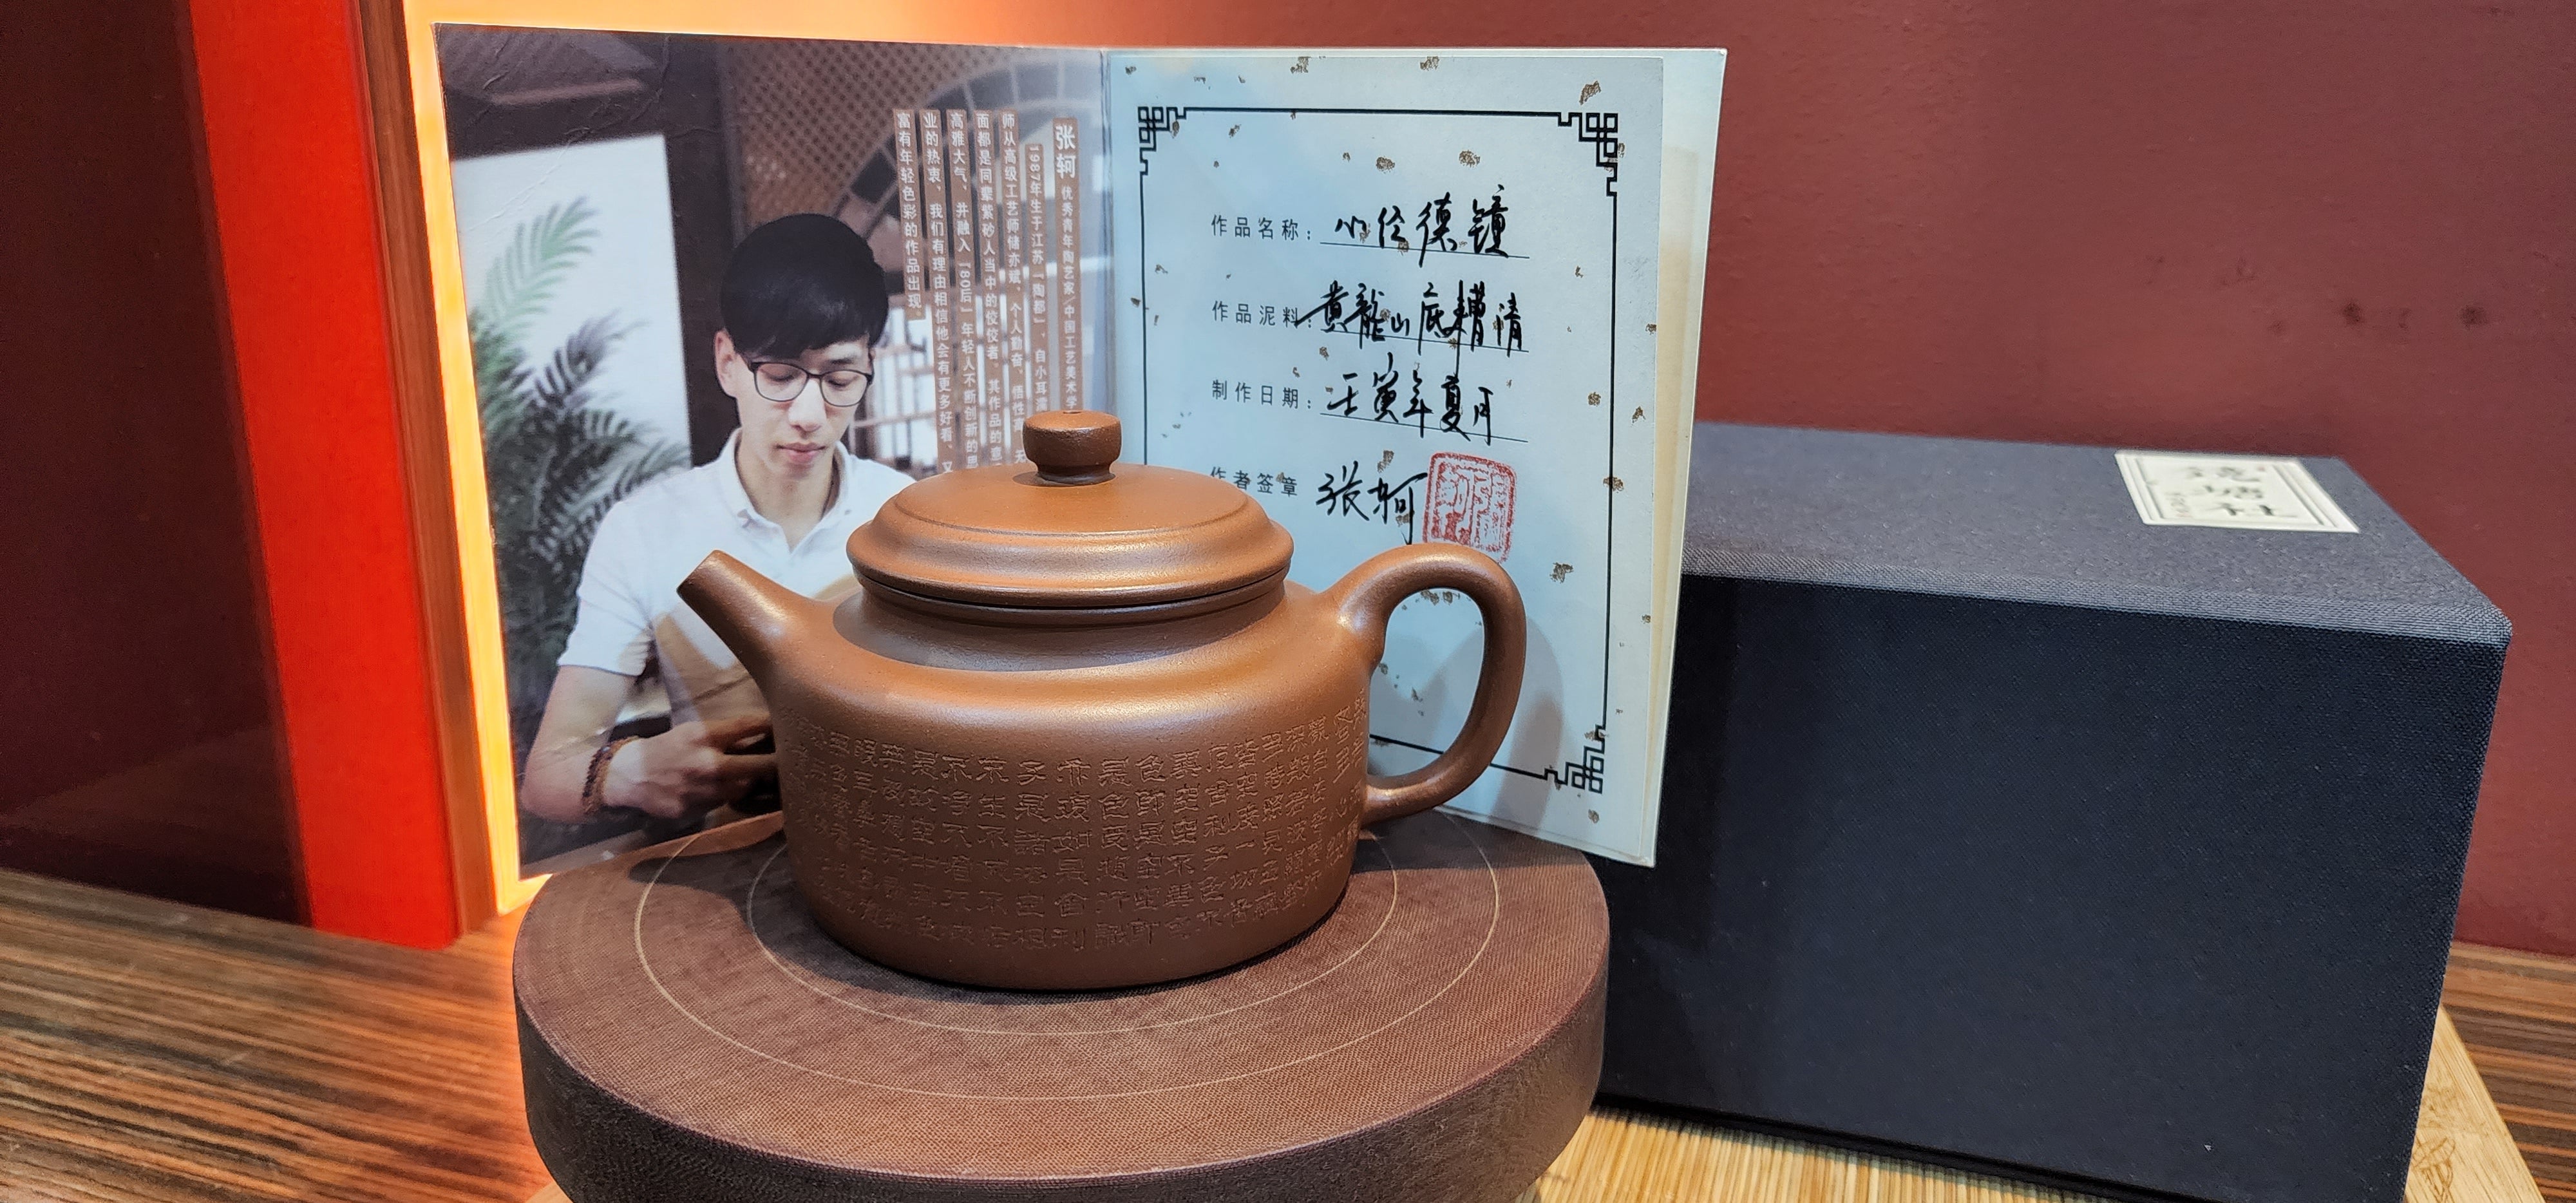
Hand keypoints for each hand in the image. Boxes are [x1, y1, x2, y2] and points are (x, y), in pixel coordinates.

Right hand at [604, 714, 776, 819]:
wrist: (630, 777)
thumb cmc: (668, 748)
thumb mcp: (693, 732)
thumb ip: (726, 735)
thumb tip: (765, 734)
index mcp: (704, 736)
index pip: (747, 726)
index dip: (772, 725)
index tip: (791, 724)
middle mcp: (705, 763)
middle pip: (757, 765)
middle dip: (776, 764)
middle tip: (792, 762)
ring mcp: (701, 790)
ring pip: (743, 789)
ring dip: (752, 783)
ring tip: (758, 776)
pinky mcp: (696, 810)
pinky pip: (724, 802)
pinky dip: (730, 795)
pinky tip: (729, 790)